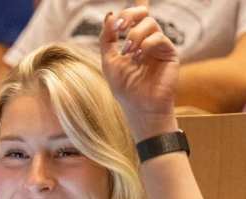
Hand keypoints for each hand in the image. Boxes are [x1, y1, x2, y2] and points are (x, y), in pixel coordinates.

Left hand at [100, 0, 179, 140]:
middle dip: (130, 14)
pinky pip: (160, 38)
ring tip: (128, 51)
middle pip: (144, 15)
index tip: (117, 19)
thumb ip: (107, 39)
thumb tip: (109, 15)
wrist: (139, 107)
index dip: (128, 11)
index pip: (134, 18)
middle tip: (120, 26)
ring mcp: (159, 46)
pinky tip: (140, 55)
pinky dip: (147, 43)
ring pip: (150, 24)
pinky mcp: (170, 53)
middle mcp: (148, 41)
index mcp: (134, 42)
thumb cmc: (125, 88)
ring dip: (135, 34)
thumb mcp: (109, 61)